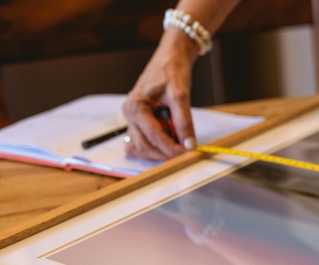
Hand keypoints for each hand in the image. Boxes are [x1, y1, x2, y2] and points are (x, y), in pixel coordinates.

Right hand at [122, 31, 198, 159]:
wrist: (170, 57)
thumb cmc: (172, 70)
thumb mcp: (180, 94)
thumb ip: (184, 120)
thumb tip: (189, 144)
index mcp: (135, 106)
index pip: (153, 136)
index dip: (171, 147)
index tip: (187, 153)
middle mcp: (129, 113)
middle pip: (144, 145)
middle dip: (165, 153)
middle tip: (185, 153)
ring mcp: (132, 118)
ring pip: (141, 147)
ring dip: (159, 152)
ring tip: (178, 145)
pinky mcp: (138, 121)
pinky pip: (142, 142)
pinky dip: (155, 147)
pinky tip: (169, 142)